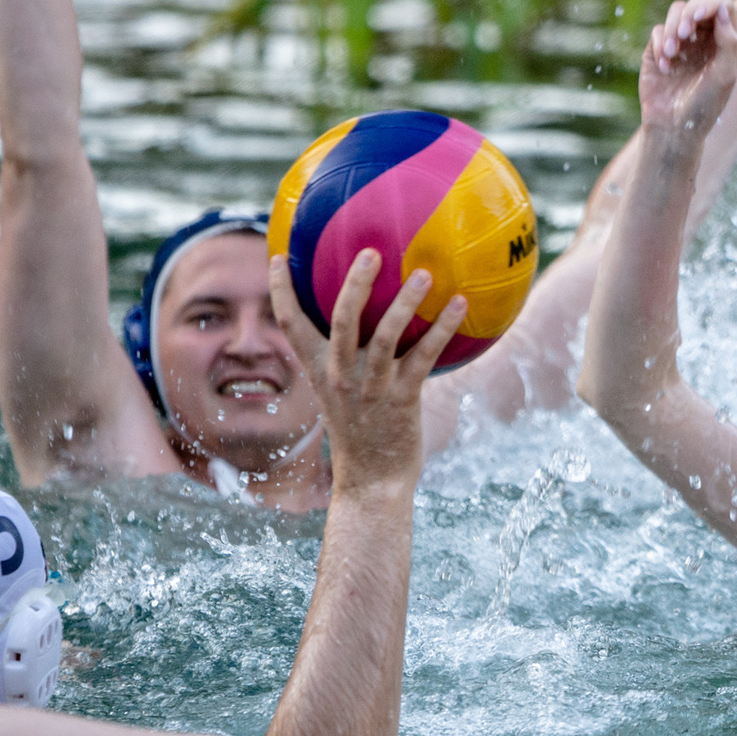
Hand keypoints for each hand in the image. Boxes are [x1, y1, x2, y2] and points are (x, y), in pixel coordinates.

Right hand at [270, 248, 464, 492]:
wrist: (373, 483)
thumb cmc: (363, 432)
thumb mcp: (343, 394)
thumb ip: (348, 361)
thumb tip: (370, 320)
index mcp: (319, 371)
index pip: (290, 325)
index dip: (279, 290)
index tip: (276, 256)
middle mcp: (340, 376)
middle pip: (340, 320)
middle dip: (354, 284)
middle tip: (371, 252)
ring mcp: (370, 388)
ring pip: (383, 336)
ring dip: (405, 302)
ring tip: (424, 274)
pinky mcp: (402, 399)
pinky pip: (424, 357)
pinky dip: (443, 329)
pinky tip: (460, 305)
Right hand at [638, 0, 736, 142]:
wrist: (674, 127)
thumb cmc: (705, 105)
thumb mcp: (724, 75)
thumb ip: (729, 42)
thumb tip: (722, 8)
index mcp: (724, 40)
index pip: (722, 6)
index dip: (712, 5)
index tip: (700, 18)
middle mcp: (703, 37)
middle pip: (698, 2)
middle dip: (690, 13)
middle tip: (685, 33)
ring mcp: (680, 41)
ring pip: (676, 11)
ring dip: (673, 27)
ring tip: (673, 52)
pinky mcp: (658, 49)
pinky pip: (657, 31)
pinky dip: (660, 45)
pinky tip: (666, 67)